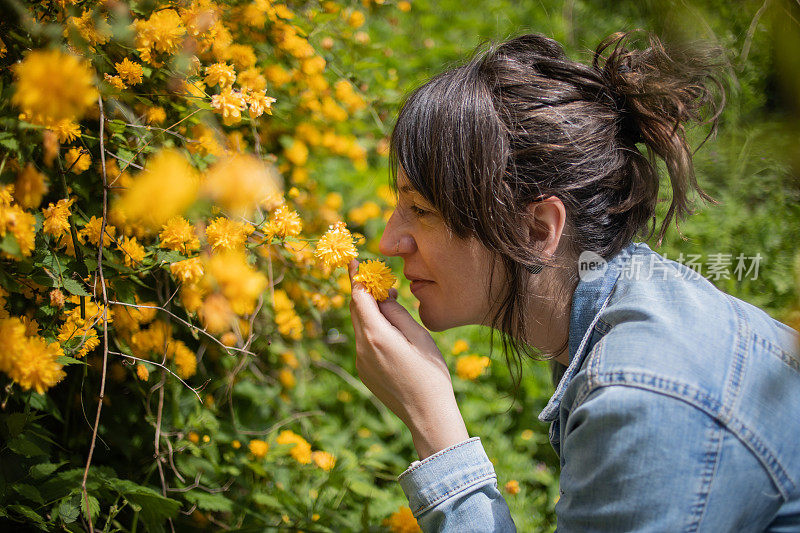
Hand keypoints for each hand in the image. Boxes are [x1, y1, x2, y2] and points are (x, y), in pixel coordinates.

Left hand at [348, 259, 468, 458]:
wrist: (427, 415)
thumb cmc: (430, 373)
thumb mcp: (418, 336)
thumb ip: (396, 312)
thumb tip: (382, 296)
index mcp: (375, 335)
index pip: (358, 297)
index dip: (355, 277)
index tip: (354, 261)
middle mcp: (361, 348)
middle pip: (356, 311)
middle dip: (363, 293)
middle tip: (377, 279)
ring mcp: (360, 362)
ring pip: (360, 327)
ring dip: (369, 313)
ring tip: (391, 307)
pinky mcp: (364, 372)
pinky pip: (364, 344)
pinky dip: (372, 331)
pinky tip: (392, 335)